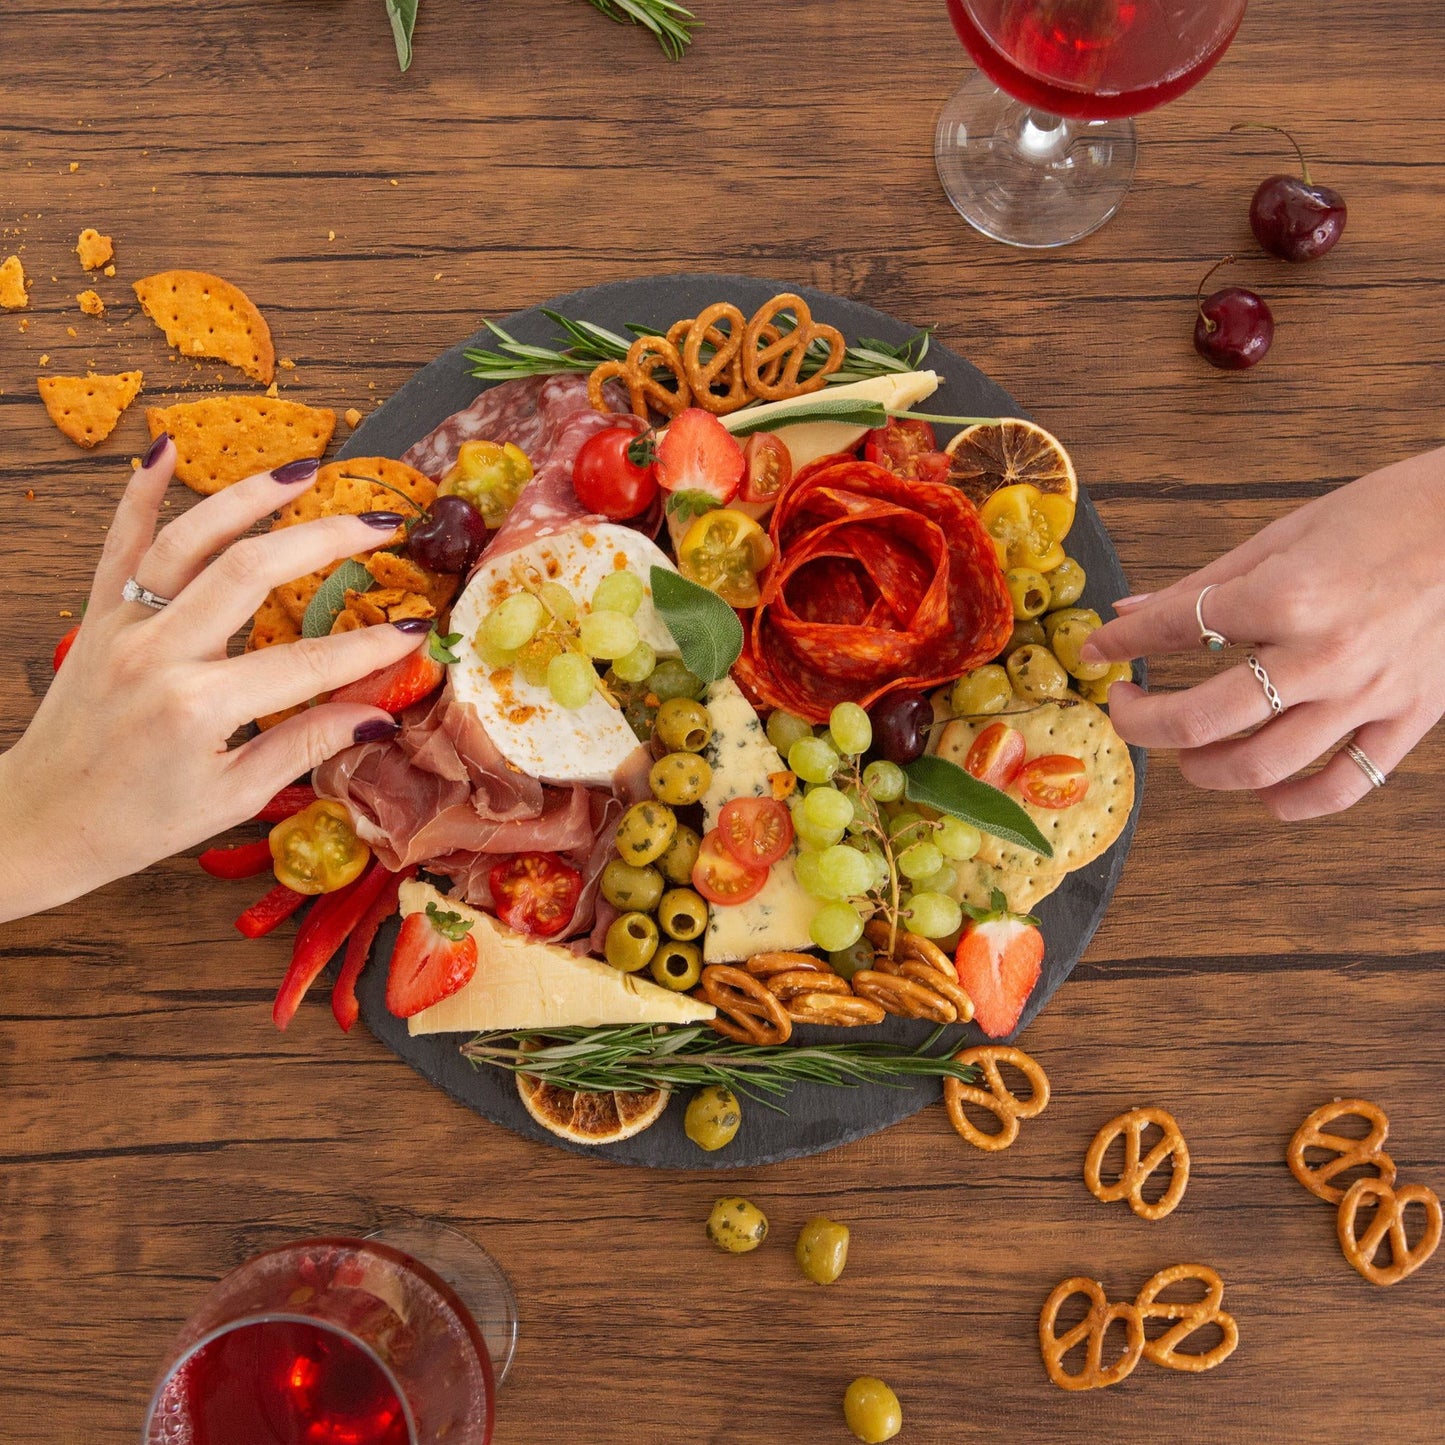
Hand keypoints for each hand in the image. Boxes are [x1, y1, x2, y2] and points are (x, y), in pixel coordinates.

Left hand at [0, 440, 429, 922]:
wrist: (37, 821)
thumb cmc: (138, 823)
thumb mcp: (233, 798)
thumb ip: (305, 746)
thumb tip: (378, 717)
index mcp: (198, 708)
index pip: (307, 663)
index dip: (370, 646)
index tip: (416, 627)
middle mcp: (158, 653)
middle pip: (252, 571)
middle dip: (325, 540)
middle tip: (380, 525)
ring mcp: (122, 625)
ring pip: (189, 539)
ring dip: (248, 497)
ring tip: (304, 470)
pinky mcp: (97, 615)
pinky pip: (120, 541)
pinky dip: (140, 493)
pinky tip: (167, 450)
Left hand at [1081, 445, 1444, 819]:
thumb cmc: (1388, 514)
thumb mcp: (1283, 534)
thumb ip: (1201, 584)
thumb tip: (1130, 614)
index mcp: (1287, 596)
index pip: (1174, 632)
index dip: (1122, 646)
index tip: (1098, 652)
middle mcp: (1323, 654)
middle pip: (1202, 720)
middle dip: (1143, 723)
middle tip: (1126, 711)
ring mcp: (1368, 693)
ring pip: (1262, 766)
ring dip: (1204, 770)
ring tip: (1186, 753)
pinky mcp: (1410, 717)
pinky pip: (1343, 784)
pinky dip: (1295, 803)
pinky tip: (1263, 794)